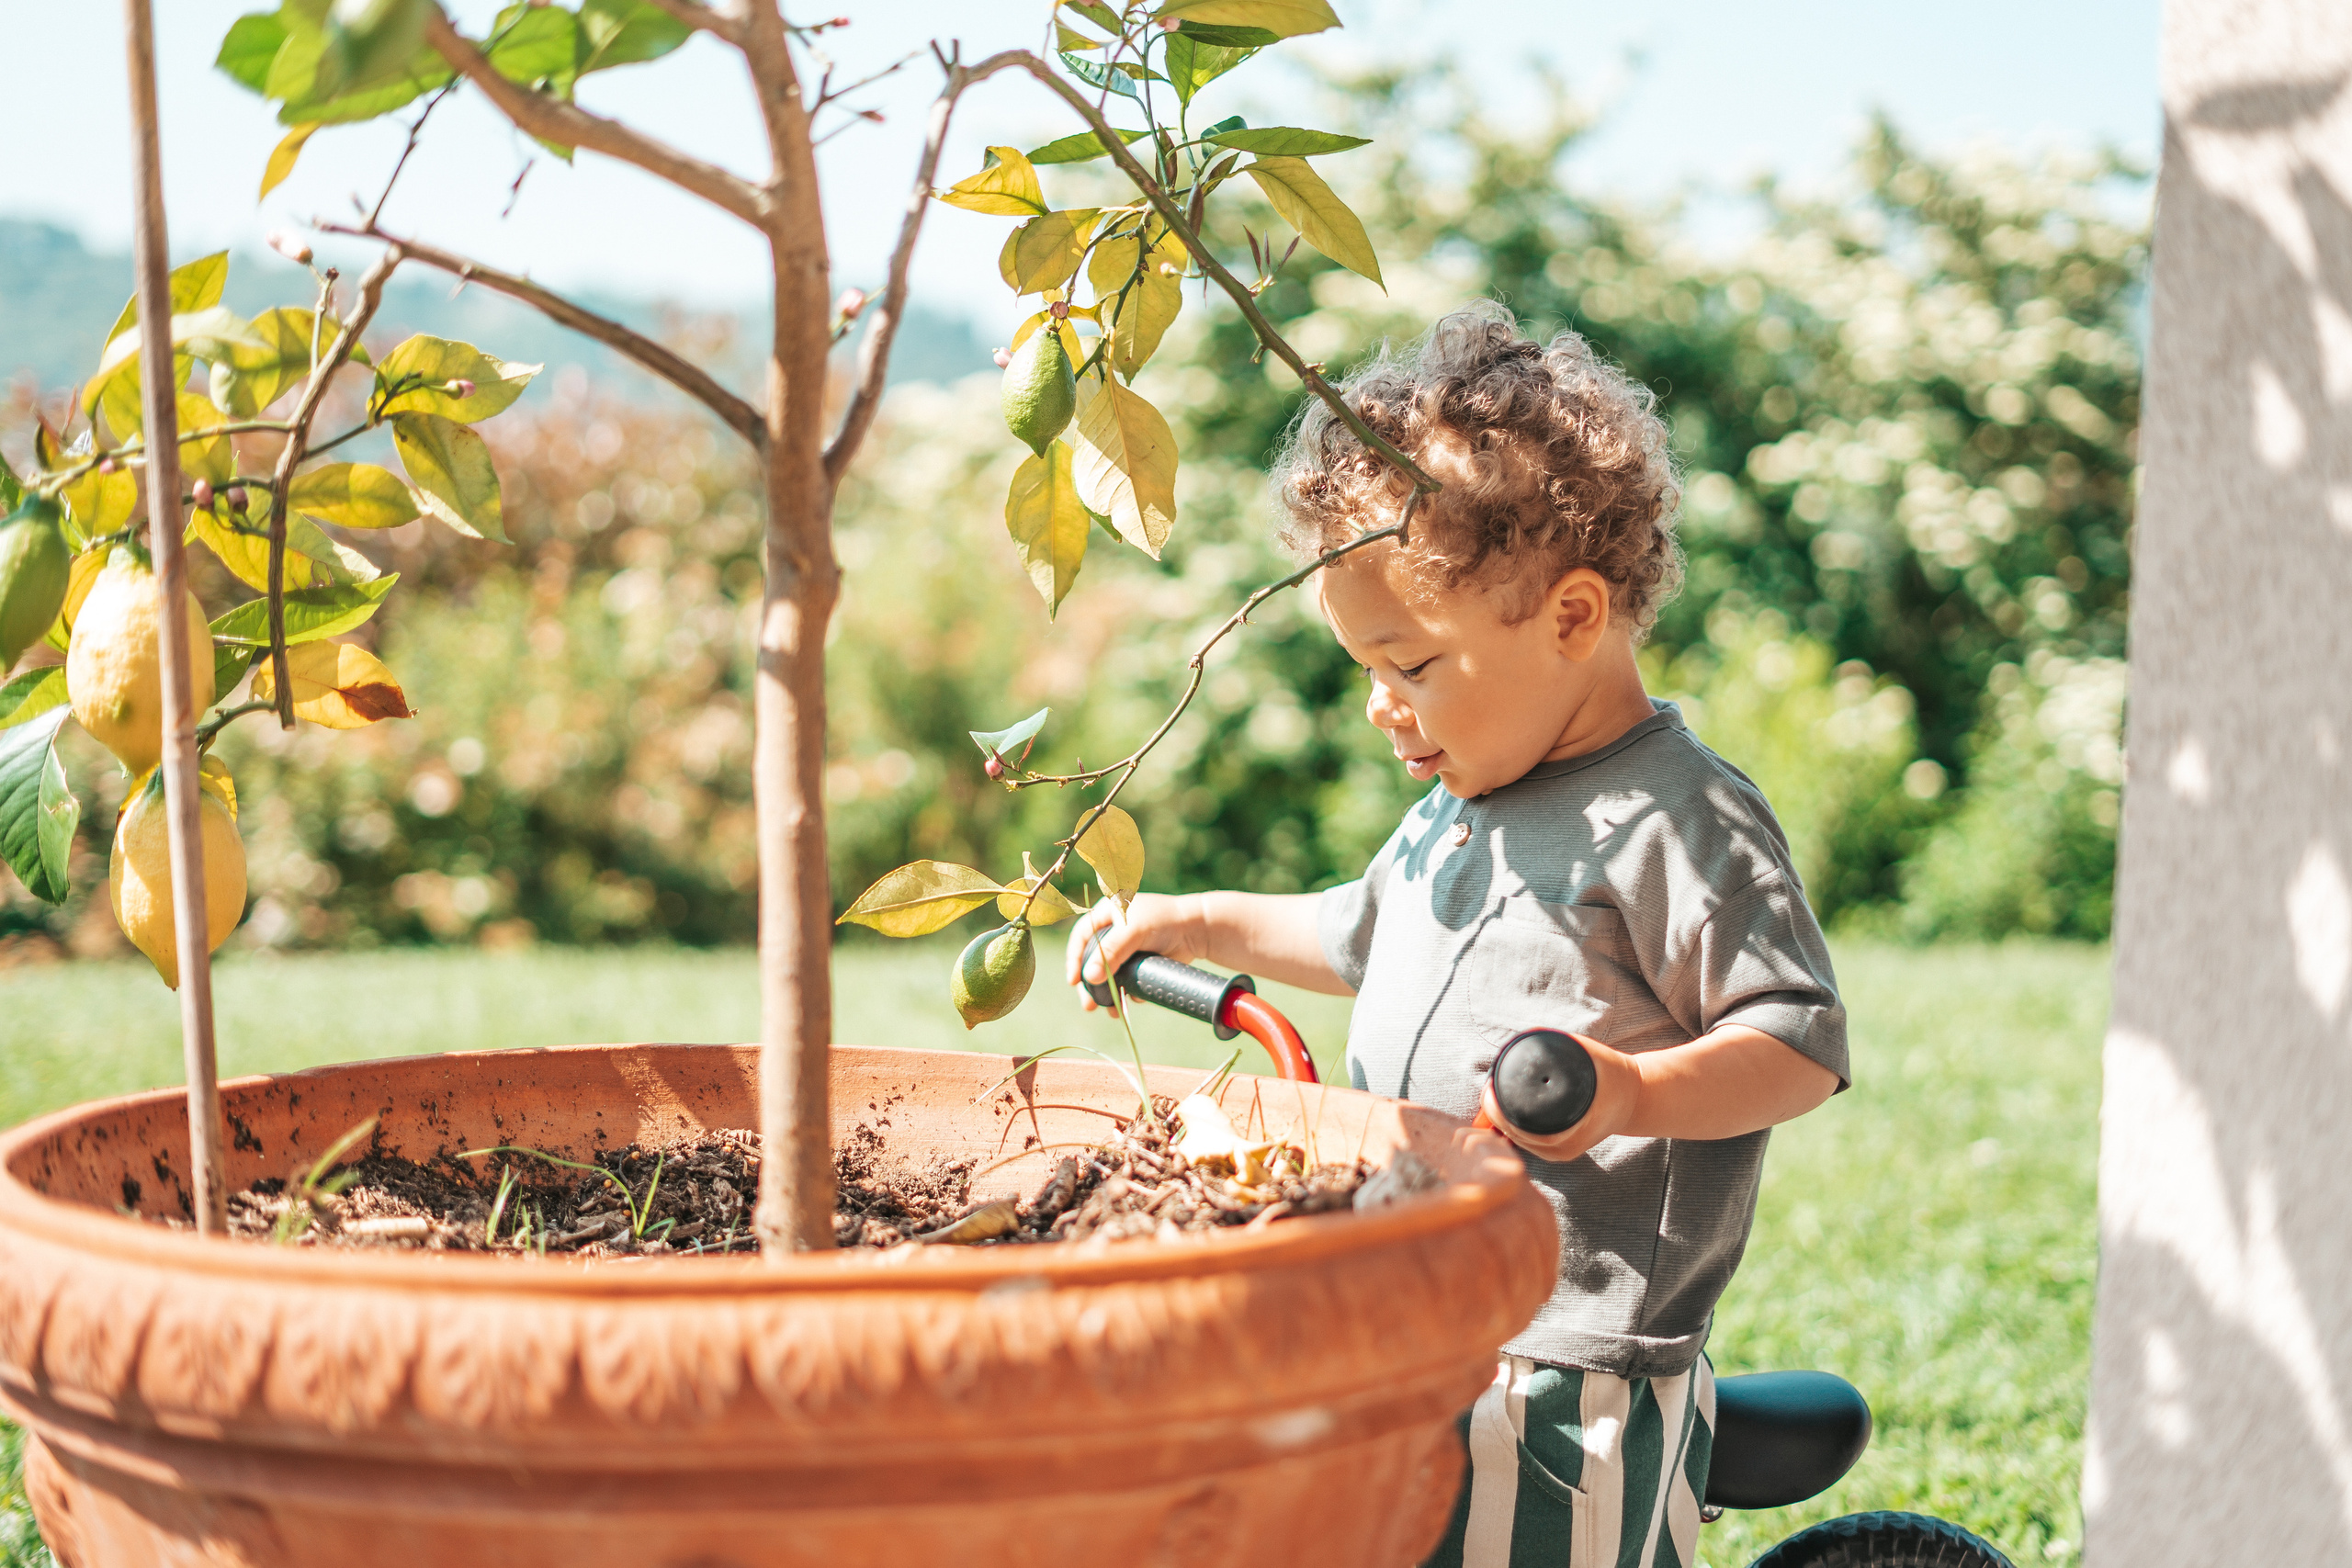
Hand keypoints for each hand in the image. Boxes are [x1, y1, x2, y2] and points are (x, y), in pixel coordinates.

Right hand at [1065, 892, 1208, 1012]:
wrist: (1195, 930)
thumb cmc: (1162, 921)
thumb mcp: (1133, 932)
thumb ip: (1110, 952)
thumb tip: (1088, 977)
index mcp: (1105, 915)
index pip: (1081, 937)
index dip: (1074, 959)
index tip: (1074, 980)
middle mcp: (1111, 932)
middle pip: (1091, 961)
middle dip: (1090, 985)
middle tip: (1088, 1005)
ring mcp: (1125, 951)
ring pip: (1108, 976)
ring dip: (1106, 995)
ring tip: (1111, 1012)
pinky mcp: (1137, 965)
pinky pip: (1125, 982)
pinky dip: (1126, 994)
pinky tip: (1130, 1002)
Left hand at [1476, 1033, 1642, 1163]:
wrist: (1635, 1099)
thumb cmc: (1612, 1074)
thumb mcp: (1587, 1055)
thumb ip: (1556, 1044)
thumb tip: (1525, 1037)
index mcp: (1570, 1130)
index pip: (1518, 1124)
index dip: (1496, 1105)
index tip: (1489, 1084)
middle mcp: (1563, 1148)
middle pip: (1512, 1135)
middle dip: (1493, 1112)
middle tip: (1487, 1087)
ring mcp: (1560, 1154)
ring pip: (1516, 1142)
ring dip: (1500, 1121)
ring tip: (1491, 1096)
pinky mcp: (1559, 1154)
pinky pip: (1526, 1143)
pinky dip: (1511, 1128)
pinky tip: (1502, 1112)